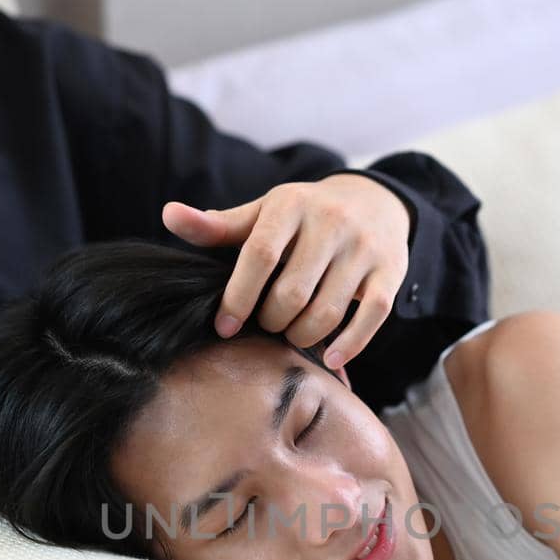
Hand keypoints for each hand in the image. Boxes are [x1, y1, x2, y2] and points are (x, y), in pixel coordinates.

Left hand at [162, 173, 411, 370]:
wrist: (373, 201)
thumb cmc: (303, 217)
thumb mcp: (262, 215)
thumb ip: (218, 227)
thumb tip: (168, 216)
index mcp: (290, 205)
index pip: (259, 255)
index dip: (238, 296)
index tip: (225, 326)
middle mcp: (331, 221)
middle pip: (292, 292)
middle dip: (272, 321)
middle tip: (267, 325)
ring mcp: (363, 248)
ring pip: (327, 311)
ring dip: (302, 335)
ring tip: (292, 334)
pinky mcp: (390, 272)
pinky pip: (370, 318)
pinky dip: (348, 345)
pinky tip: (329, 358)